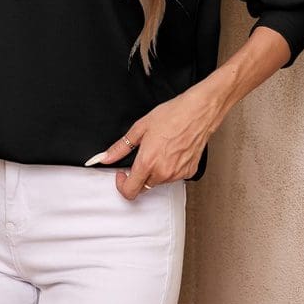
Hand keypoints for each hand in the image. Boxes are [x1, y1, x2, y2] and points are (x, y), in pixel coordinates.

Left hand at [86, 85, 221, 199]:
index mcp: (148, 162)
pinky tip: (171, 152)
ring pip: (158, 181)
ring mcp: (177, 174)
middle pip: (143, 187)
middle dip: (138, 175)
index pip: (129, 191)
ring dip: (154, 171)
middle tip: (141, 156)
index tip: (122, 173)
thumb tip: (104, 157)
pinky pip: (173, 177)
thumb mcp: (140, 128)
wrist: (198, 112)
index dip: (121, 184)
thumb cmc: (172, 115)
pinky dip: (169, 169)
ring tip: (159, 149)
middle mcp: (163, 172)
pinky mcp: (189, 172)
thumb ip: (120, 147)